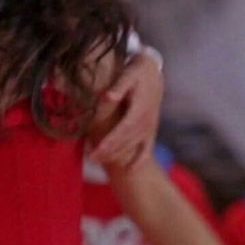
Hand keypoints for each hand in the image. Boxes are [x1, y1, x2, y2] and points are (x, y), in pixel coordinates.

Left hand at [89, 51, 162, 167]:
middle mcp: (146, 122)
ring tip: (99, 162)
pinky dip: (140, 160)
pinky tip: (131, 171)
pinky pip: (147, 149)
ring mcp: (149, 128)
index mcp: (140, 110)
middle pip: (126, 141)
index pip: (123, 129)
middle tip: (91, 158)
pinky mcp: (150, 130)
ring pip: (133, 147)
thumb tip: (107, 97)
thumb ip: (118, 87)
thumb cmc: (136, 73)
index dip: (111, 141)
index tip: (97, 149)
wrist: (152, 72)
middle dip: (109, 151)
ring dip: (118, 156)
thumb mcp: (128, 75)